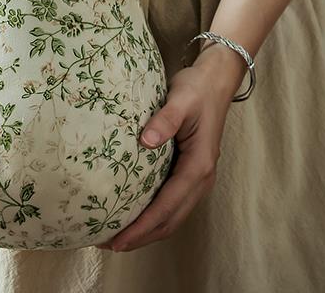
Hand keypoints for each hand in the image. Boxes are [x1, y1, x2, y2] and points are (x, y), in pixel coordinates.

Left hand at [97, 44, 244, 251]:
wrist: (215, 80)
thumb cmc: (197, 89)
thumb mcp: (180, 100)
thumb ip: (165, 120)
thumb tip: (146, 141)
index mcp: (198, 167)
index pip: (167, 207)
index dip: (142, 227)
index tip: (118, 239)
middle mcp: (200, 179)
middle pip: (170, 220)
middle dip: (141, 236)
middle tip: (108, 244)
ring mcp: (196, 177)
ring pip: (172, 216)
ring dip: (147, 230)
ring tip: (116, 235)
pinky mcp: (189, 171)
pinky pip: (171, 202)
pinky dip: (153, 215)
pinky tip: (133, 212)